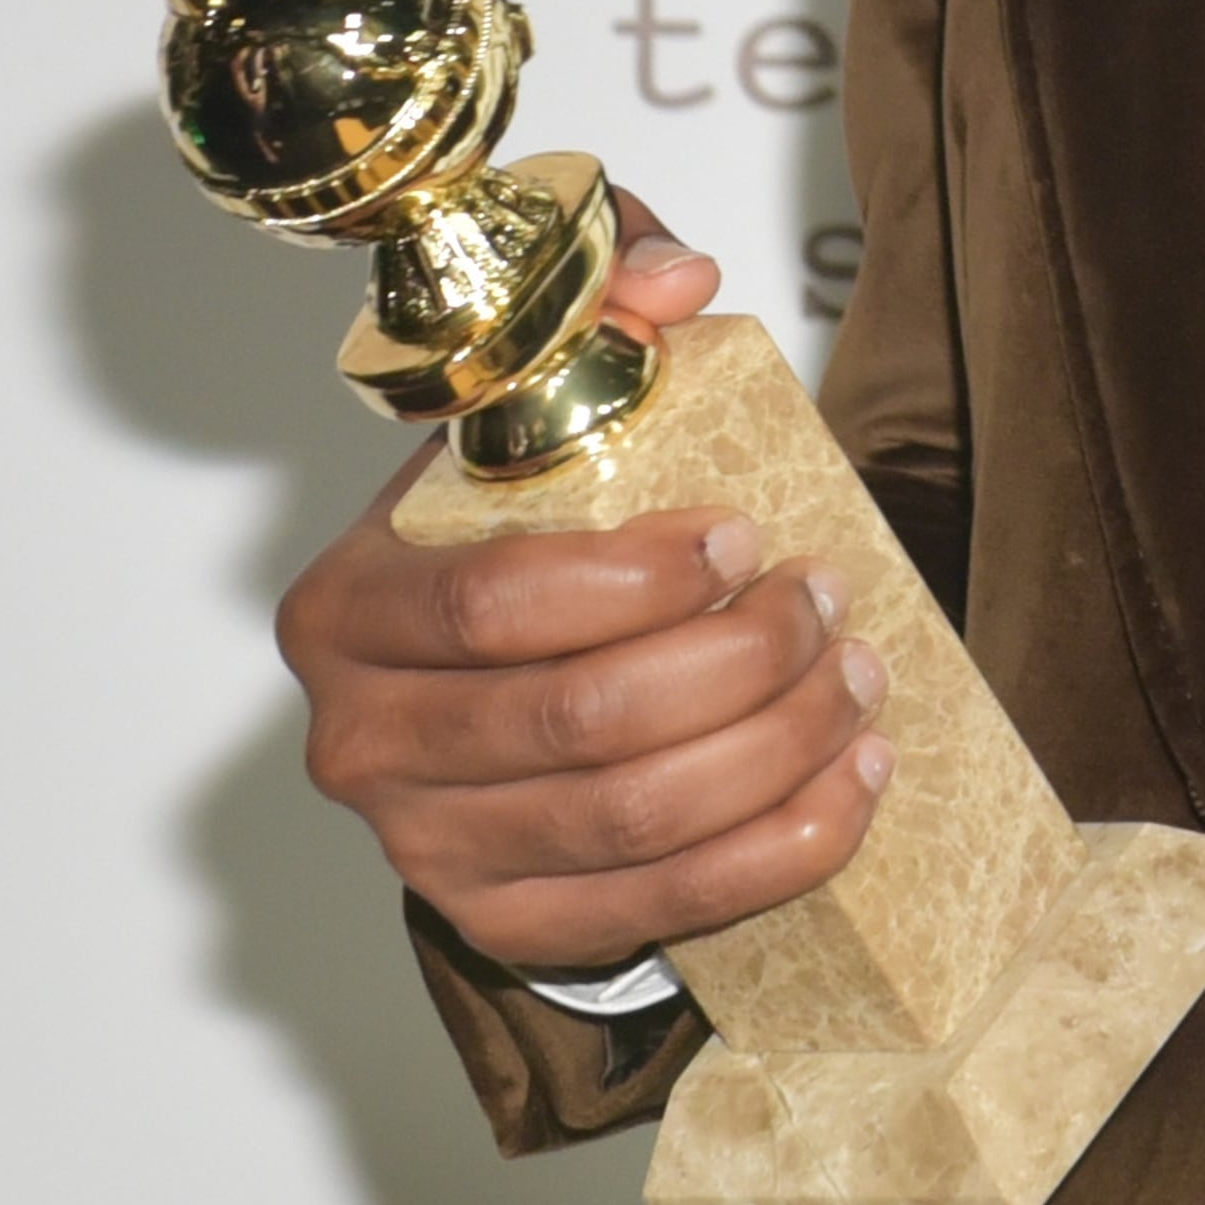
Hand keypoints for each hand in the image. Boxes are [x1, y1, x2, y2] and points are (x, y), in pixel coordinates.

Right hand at [274, 197, 890, 977]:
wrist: (486, 684)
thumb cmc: (514, 537)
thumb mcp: (533, 403)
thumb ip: (598, 307)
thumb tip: (678, 279)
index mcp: (348, 608)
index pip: (490, 606)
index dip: (638, 578)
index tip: (745, 538)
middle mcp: (363, 742)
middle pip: (579, 721)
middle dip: (738, 661)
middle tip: (825, 602)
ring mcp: (427, 852)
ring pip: (634, 817)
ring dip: (776, 748)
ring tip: (856, 678)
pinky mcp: (507, 924)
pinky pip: (663, 907)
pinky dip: (777, 849)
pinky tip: (849, 781)